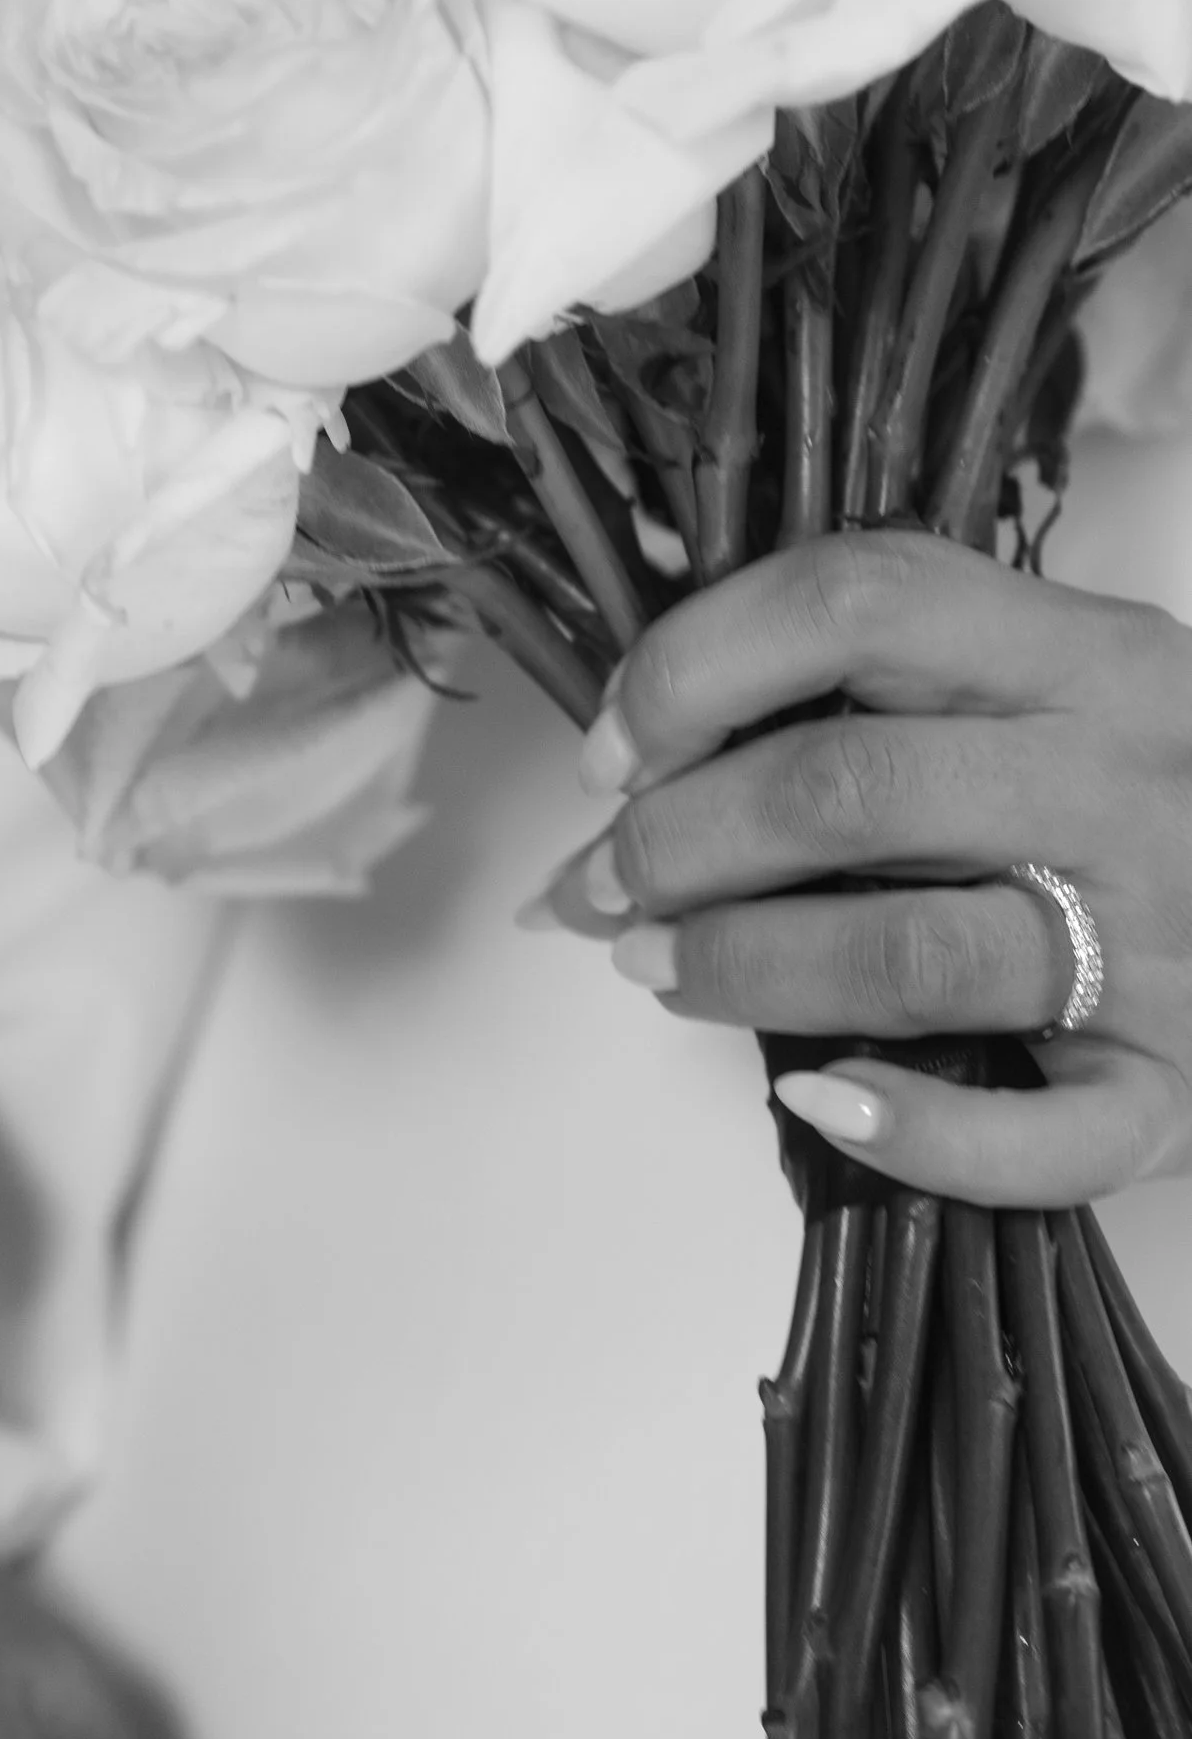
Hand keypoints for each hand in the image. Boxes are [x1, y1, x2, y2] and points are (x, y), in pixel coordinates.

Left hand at [534, 523, 1191, 1200]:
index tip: (613, 752)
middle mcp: (1128, 783)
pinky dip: (908, 1129)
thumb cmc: (1150, 800)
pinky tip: (819, 1097)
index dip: (694, 671)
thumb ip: (889, 699)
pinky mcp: (1173, 1091)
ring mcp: (1163, 944)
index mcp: (1090, 655)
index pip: (859, 600)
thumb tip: (624, 763)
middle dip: (676, 845)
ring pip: (909, 956)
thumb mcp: (1056, 692)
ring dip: (742, 968)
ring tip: (660, 971)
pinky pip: (1033, 1137)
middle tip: (603, 889)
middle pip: (850, 792)